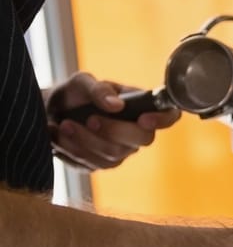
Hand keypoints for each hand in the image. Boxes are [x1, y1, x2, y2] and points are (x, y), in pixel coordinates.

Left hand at [45, 72, 180, 169]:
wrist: (50, 113)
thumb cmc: (73, 95)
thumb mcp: (82, 82)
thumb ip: (99, 89)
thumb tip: (116, 105)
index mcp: (140, 106)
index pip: (169, 115)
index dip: (163, 119)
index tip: (145, 118)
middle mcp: (137, 131)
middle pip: (143, 139)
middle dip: (114, 130)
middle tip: (89, 119)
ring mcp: (122, 150)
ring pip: (114, 154)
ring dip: (85, 140)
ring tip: (64, 124)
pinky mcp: (102, 164)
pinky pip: (94, 163)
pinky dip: (73, 149)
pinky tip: (61, 135)